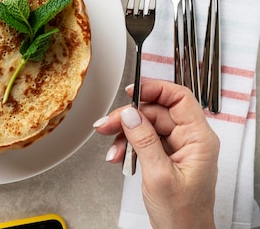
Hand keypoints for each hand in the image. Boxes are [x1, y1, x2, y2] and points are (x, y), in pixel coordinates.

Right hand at [93, 79, 218, 228]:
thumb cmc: (182, 214)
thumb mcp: (159, 175)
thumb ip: (144, 141)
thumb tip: (130, 114)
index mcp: (198, 139)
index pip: (179, 99)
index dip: (155, 89)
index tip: (132, 91)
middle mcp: (190, 139)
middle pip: (156, 112)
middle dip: (128, 118)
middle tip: (106, 126)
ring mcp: (178, 147)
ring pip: (146, 125)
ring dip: (124, 134)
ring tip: (111, 149)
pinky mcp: (165, 155)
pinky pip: (143, 140)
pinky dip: (127, 146)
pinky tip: (118, 156)